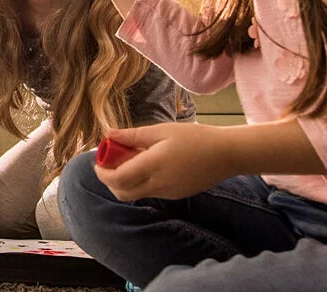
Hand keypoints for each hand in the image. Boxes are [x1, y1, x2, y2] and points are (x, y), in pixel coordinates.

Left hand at [94, 123, 237, 200]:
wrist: (228, 154)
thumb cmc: (195, 138)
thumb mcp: (162, 131)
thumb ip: (133, 135)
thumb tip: (109, 134)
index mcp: (153, 166)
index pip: (116, 178)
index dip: (102, 172)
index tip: (98, 161)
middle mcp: (158, 184)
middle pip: (121, 192)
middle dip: (109, 181)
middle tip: (109, 164)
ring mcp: (167, 192)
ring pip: (135, 194)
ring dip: (124, 182)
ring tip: (130, 161)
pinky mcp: (175, 195)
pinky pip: (150, 192)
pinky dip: (140, 183)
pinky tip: (147, 166)